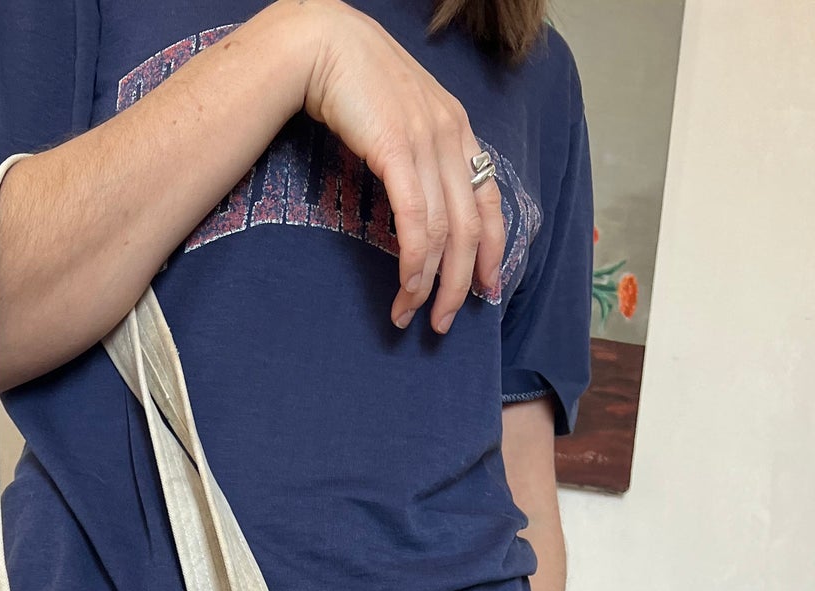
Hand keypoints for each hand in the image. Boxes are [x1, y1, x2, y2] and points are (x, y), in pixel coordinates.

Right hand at [287, 0, 505, 332]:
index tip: (486, 288)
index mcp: (458, 128)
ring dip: (430, 283)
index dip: (492, 249)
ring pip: (445, 232)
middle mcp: (452, 136)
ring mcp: (427, 142)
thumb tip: (416, 200)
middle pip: (471, 227)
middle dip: (460, 283)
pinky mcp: (398, 151)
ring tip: (412, 314)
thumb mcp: (399, 117)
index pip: (489, 199)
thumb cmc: (353, 82)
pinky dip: (415, 262)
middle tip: (443, 322)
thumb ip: (417, 153)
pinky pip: (417, 221)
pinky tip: (406, 287)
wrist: (322, 43)